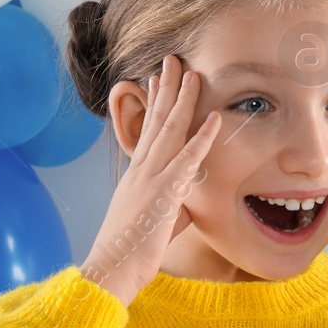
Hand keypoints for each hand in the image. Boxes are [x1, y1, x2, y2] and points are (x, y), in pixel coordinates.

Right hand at [80, 55, 221, 305]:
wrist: (113, 268)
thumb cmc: (133, 250)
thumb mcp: (155, 218)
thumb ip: (172, 202)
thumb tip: (189, 200)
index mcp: (138, 174)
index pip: (147, 130)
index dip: (154, 103)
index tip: (159, 78)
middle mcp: (142, 169)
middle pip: (156, 120)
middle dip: (167, 88)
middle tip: (174, 59)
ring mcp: (151, 178)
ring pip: (169, 130)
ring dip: (183, 100)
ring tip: (193, 73)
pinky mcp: (164, 193)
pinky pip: (187, 160)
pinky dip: (202, 138)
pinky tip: (214, 119)